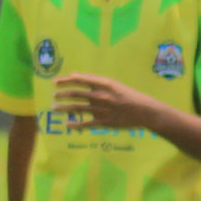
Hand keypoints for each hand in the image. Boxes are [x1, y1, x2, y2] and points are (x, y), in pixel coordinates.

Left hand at [49, 74, 165, 131]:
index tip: (55, 82)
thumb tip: (74, 75)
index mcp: (104, 85)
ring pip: (75, 108)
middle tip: (54, 96)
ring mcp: (101, 110)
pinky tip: (67, 124)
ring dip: (62, 108)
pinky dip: (74, 125)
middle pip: (74, 94)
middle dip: (61, 95)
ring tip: (54, 108)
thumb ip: (94, 81)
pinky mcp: (103, 122)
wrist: (145, 112)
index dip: (65, 81)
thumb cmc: (130, 96)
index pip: (79, 80)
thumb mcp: (114, 85)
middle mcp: (100, 96)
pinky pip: (84, 124)